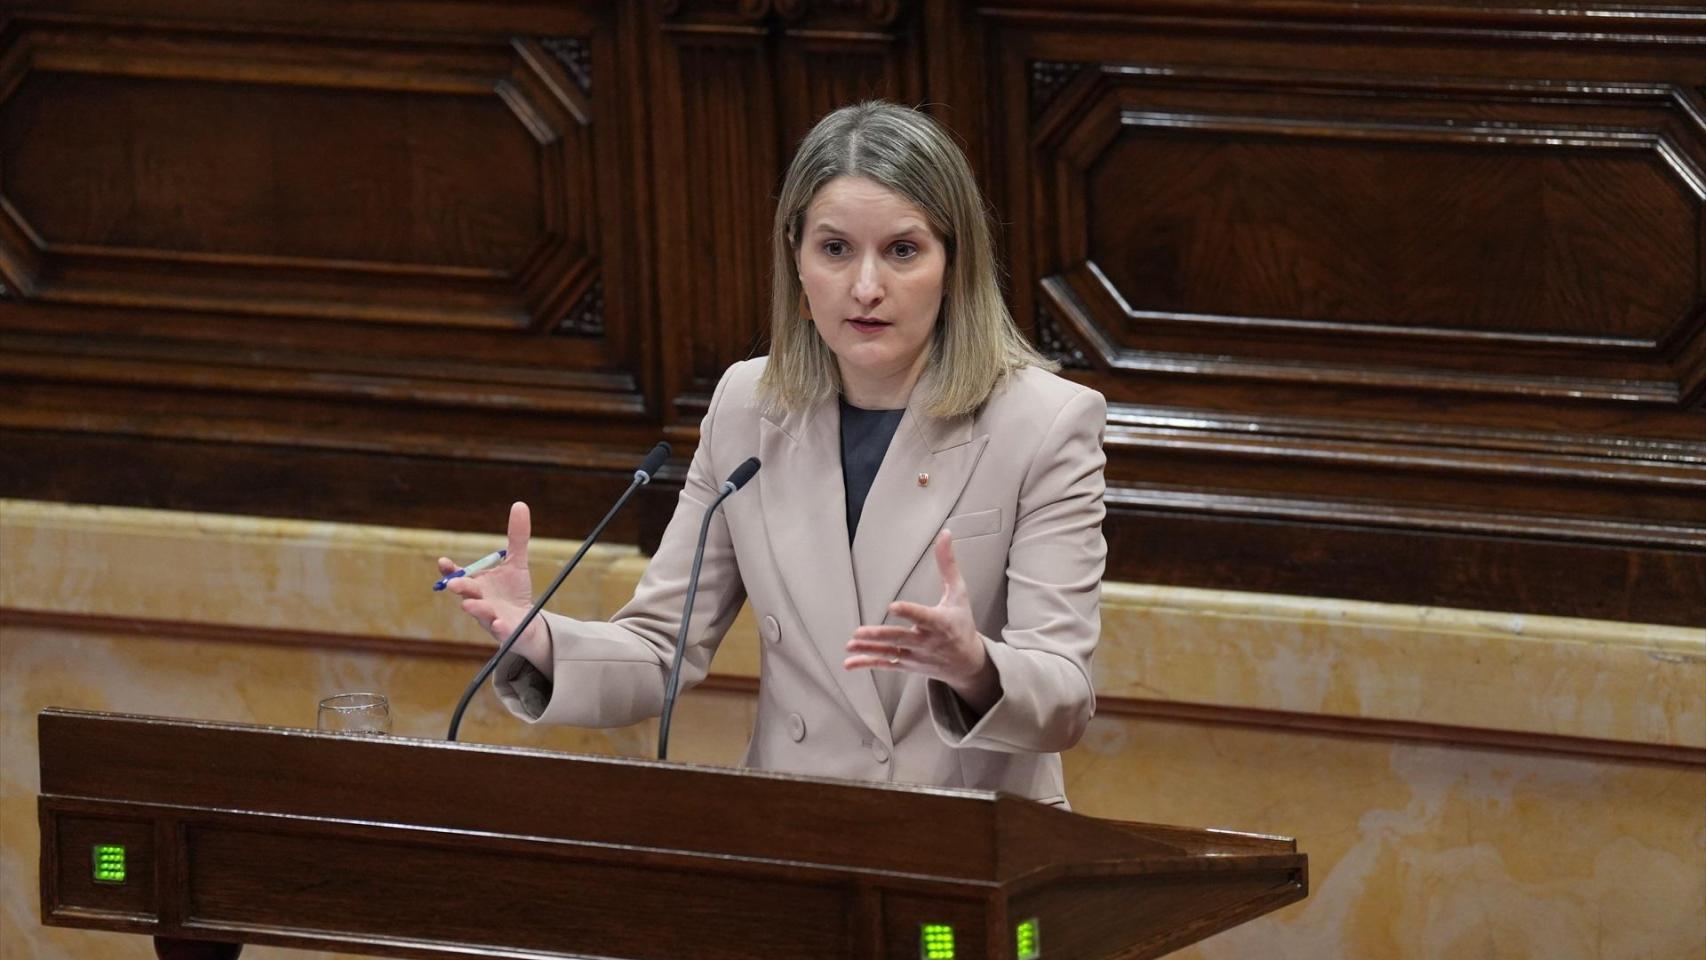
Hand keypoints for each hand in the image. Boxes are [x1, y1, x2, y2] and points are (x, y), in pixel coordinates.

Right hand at [438, 502, 548, 670]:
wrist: (526, 623)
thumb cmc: (514, 592)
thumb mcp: (517, 563)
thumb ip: (517, 537)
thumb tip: (520, 504)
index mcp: (478, 584)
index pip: (459, 576)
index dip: (450, 570)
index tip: (443, 561)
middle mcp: (479, 601)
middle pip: (467, 594)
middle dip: (461, 588)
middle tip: (454, 584)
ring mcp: (490, 618)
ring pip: (480, 614)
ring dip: (475, 609)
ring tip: (470, 605)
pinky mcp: (504, 632)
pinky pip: (500, 632)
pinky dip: (499, 628)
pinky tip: (500, 625)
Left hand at [844, 530, 1000, 712]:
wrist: (967, 663)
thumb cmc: (962, 624)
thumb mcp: (959, 593)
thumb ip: (948, 565)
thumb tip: (945, 535)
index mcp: (940, 623)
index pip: (923, 617)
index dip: (909, 612)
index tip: (893, 606)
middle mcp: (927, 642)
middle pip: (901, 638)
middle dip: (880, 636)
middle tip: (860, 631)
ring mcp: (916, 656)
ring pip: (890, 653)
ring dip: (869, 649)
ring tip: (851, 644)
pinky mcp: (907, 665)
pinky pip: (885, 665)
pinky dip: (867, 663)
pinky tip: (849, 662)